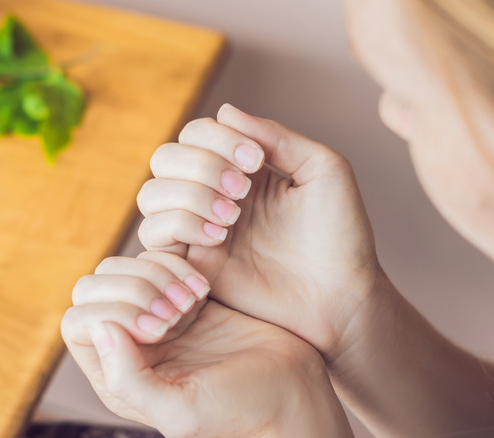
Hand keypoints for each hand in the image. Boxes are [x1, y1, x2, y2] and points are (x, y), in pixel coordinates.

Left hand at [61, 252, 351, 437]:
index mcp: (116, 375)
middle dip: (134, 287)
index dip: (113, 311)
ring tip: (194, 301)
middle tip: (179, 311)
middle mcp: (129, 343)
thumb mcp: (181, 411)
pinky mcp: (185, 295)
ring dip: (158, 274)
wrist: (292, 393)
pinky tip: (203, 290)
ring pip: (125, 267)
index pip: (79, 322)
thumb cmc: (239, 412)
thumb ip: (129, 380)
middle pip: (94, 288)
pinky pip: (160, 259)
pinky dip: (178, 266)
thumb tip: (99, 328)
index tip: (162, 329)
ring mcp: (157, 316)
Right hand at [136, 103, 384, 360]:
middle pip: (166, 157)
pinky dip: (178, 226)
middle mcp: (214, 194)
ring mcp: (199, 230)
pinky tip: (218, 238)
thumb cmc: (341, 234)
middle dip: (200, 166)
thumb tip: (224, 110)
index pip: (198, 133)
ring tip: (231, 218)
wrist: (341, 299)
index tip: (255, 161)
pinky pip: (153, 237)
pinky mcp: (192, 265)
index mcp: (243, 168)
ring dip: (187, 196)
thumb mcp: (323, 169)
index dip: (216, 138)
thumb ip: (276, 135)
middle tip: (242, 191)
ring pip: (151, 194)